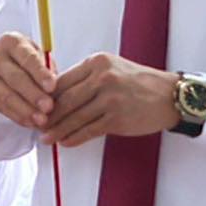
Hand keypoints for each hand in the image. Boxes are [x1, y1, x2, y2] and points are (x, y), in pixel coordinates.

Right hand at [0, 31, 55, 129]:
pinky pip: (3, 107)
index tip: (52, 86)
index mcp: (11, 42)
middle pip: (15, 77)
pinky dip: (18, 116)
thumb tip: (57, 89)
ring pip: (7, 95)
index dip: (40, 73)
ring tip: (41, 120)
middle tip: (48, 107)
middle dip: (33, 94)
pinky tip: (30, 122)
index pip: (27, 58)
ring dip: (25, 109)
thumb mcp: (38, 56)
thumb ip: (47, 69)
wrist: (1, 67)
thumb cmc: (27, 61)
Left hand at [41, 53, 179, 147]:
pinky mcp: (117, 118)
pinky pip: (89, 130)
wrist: (171, 96)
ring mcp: (110, 99)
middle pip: (65, 100)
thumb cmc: (138, 83)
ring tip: (46, 138)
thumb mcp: (111, 69)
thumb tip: (54, 95)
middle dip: (47, 116)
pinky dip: (74, 138)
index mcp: (97, 62)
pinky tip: (65, 142)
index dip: (45, 97)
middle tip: (35, 125)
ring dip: (57, 130)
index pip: (62, 81)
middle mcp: (103, 78)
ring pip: (74, 117)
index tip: (35, 107)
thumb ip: (85, 78)